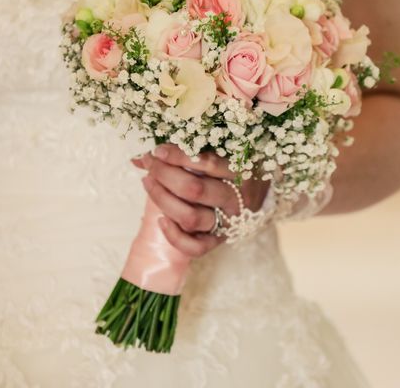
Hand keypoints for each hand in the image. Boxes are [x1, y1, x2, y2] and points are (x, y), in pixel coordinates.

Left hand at [131, 144, 269, 257]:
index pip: (207, 163)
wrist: (259, 194)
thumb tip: (140, 158)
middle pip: (194, 190)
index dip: (178, 156)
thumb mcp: (219, 153)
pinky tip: (161, 220)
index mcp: (241, 172)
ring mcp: (228, 222)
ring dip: (162, 199)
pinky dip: (174, 236)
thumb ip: (186, 152)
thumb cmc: (233, 168)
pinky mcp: (219, 240)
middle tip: (151, 165)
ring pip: (190, 217)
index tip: (158, 151)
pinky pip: (196, 247)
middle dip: (164, 175)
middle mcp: (236, 199)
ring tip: (148, 183)